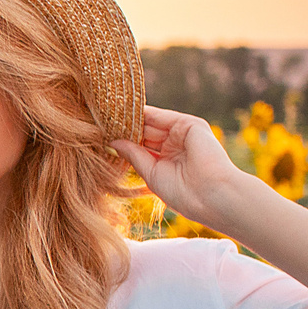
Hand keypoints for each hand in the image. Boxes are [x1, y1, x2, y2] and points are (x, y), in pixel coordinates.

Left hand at [111, 106, 249, 225]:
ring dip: (130, 118)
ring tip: (104, 114)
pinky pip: (161, 116)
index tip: (100, 134)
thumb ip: (134, 154)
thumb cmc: (183, 193)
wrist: (211, 196)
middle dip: (123, 126)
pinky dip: (142, 113)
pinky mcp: (190, 124)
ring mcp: (183, 133)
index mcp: (167, 160)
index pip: (141, 144)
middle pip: (144, 130)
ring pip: (151, 121)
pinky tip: (122, 112)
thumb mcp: (151, 173)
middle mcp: (175, 144)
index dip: (123, 139)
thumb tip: (112, 141)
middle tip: (96, 119)